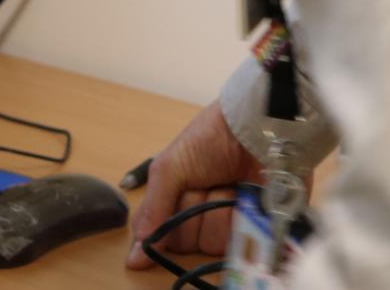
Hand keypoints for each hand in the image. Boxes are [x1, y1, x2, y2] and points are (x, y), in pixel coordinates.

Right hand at [127, 101, 278, 269]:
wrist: (255, 131)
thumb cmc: (208, 140)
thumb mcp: (169, 167)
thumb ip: (153, 209)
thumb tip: (134, 257)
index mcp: (170, 198)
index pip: (152, 232)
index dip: (156, 234)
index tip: (165, 222)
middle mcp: (195, 215)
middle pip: (182, 241)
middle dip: (193, 212)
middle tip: (203, 185)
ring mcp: (224, 223)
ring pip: (211, 243)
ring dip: (220, 212)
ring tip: (229, 186)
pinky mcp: (252, 229)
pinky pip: (240, 243)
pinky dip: (241, 221)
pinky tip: (245, 200)